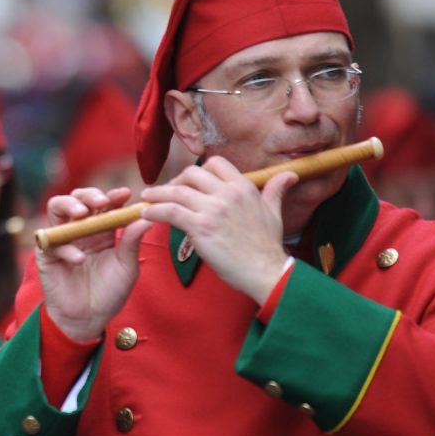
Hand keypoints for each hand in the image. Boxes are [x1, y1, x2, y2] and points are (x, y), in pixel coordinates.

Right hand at [37, 187, 151, 342]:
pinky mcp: (47, 254)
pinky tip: (80, 259)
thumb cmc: (109, 292)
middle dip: (89, 195)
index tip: (124, 194)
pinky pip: (52, 241)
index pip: (104, 204)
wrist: (89, 319)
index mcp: (101, 230)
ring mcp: (62, 239)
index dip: (112, 196)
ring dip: (69, 205)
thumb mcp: (127, 266)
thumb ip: (132, 240)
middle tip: (102, 202)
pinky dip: (66, 247)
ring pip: (57, 208)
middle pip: (78, 198)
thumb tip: (148, 216)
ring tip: (82, 214)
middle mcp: (81, 230)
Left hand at [139, 157, 295, 303]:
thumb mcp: (274, 213)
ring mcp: (213, 209)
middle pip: (191, 174)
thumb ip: (275, 191)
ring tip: (146, 199)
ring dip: (157, 194)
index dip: (197, 171)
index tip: (188, 183)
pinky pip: (170, 211)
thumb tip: (289, 175)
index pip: (215, 164)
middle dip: (175, 181)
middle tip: (166, 193)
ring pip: (176, 191)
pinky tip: (145, 214)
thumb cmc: (267, 246)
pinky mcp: (200, 227)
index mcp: (243, 187)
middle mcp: (228, 193)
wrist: (266, 271)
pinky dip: (154, 210)